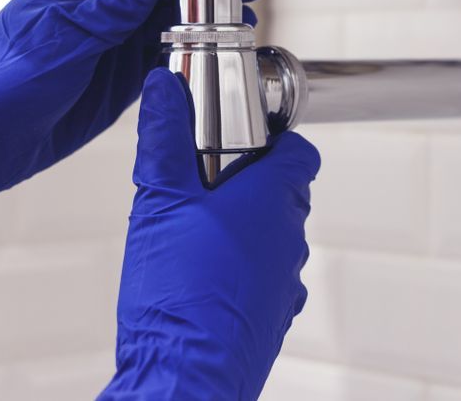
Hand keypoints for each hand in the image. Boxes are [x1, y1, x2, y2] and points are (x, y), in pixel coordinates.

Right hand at [100, 68, 320, 400]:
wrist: (185, 377)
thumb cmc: (179, 293)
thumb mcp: (159, 200)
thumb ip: (163, 139)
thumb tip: (164, 89)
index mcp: (273, 199)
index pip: (301, 153)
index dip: (278, 140)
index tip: (247, 138)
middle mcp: (289, 238)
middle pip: (285, 193)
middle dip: (251, 183)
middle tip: (206, 184)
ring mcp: (286, 282)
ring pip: (274, 237)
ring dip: (245, 228)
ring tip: (196, 232)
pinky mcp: (274, 316)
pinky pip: (265, 278)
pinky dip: (243, 269)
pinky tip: (202, 278)